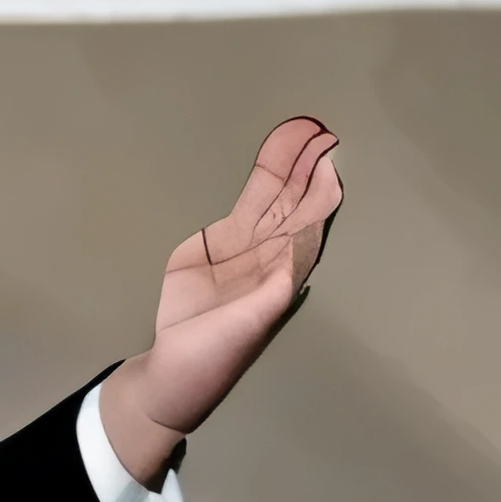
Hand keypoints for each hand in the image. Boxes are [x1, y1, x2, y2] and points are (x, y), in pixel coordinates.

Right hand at [99, 117, 342, 484]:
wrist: (173, 370)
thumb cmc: (217, 356)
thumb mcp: (249, 324)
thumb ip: (274, 286)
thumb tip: (301, 243)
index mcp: (285, 276)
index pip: (309, 226)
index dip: (319, 194)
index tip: (328, 160)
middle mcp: (270, 257)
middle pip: (293, 204)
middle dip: (305, 169)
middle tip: (317, 131)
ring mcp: (242, 248)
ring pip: (270, 199)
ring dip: (285, 166)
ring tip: (299, 131)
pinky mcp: (212, 245)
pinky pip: (242, 206)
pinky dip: (259, 180)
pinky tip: (271, 158)